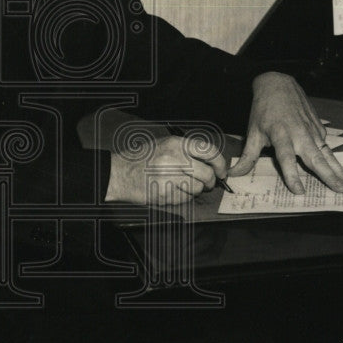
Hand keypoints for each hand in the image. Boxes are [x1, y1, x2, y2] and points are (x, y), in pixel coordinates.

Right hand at [106, 133, 227, 204]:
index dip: (220, 163)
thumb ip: (187, 151)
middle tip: (207, 183)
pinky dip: (183, 198)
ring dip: (195, 190)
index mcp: (176, 143)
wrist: (119, 173)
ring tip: (182, 185)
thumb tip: (211, 162)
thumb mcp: (164, 145)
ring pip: (198, 188)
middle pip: (207, 173)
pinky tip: (171, 191)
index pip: (208, 151)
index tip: (222, 171)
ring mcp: (169, 176)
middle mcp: (174, 158)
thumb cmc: (142, 159)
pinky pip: (185, 199)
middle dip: (211, 182)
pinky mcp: (165, 193)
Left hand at [228, 72, 342, 193]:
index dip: (292, 175)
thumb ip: (247, 157)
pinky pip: (326, 146)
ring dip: (339, 169)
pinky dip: (335, 160)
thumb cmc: (263, 110)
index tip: (299, 191)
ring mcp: (311, 130)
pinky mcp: (318, 127)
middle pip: (315, 157)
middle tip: (340, 191)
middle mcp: (299, 133)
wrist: (277, 84)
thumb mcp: (252, 132)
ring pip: (327, 153)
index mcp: (280, 135)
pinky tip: (342, 172)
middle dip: (328, 175)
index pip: (287, 158)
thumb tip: (233, 175)